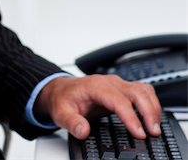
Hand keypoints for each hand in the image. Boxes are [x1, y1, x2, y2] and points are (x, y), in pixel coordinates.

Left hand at [34, 75, 161, 139]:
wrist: (61, 90)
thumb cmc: (63, 99)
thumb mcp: (61, 113)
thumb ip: (72, 122)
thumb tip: (83, 131)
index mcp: (95, 86)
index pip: (118, 101)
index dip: (131, 117)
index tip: (139, 133)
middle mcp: (109, 82)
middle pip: (136, 92)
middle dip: (148, 112)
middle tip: (153, 132)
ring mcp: (117, 84)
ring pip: (143, 90)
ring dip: (152, 107)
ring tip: (155, 127)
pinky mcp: (122, 89)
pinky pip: (142, 92)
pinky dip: (151, 103)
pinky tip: (152, 118)